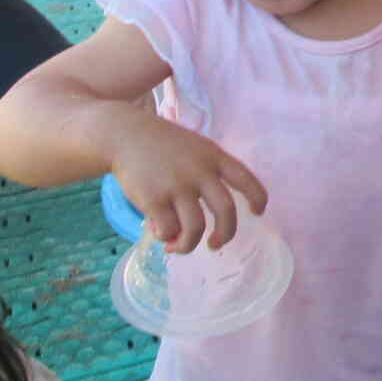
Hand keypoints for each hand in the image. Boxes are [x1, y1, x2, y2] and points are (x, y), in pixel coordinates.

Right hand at [107, 112, 267, 252]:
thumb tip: (205, 217)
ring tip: (177, 246)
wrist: (124, 134)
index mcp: (214, 156)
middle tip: (216, 244)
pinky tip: (159, 233)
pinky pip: (168, 230)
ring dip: (188, 245)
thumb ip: (206, 175)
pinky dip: (165, 237)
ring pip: (196, 228)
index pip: (246, 179)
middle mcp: (200, 172)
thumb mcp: (194, 147)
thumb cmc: (162, 144)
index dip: (257, 198)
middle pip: (226, 211)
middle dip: (226, 233)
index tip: (258, 213)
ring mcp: (177, 186)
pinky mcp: (154, 199)